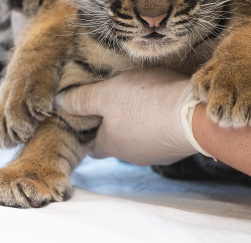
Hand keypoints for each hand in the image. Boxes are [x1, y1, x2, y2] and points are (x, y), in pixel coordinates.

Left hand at [55, 69, 208, 166]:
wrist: (194, 115)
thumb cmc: (144, 102)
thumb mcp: (105, 94)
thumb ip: (81, 100)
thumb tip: (57, 105)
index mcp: (109, 144)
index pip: (91, 144)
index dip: (87, 129)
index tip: (86, 114)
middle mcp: (131, 155)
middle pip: (115, 140)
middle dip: (112, 124)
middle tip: (113, 100)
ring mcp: (156, 153)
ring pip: (138, 137)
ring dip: (137, 121)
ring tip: (140, 97)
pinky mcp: (177, 146)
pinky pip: (160, 133)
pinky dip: (158, 121)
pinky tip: (162, 104)